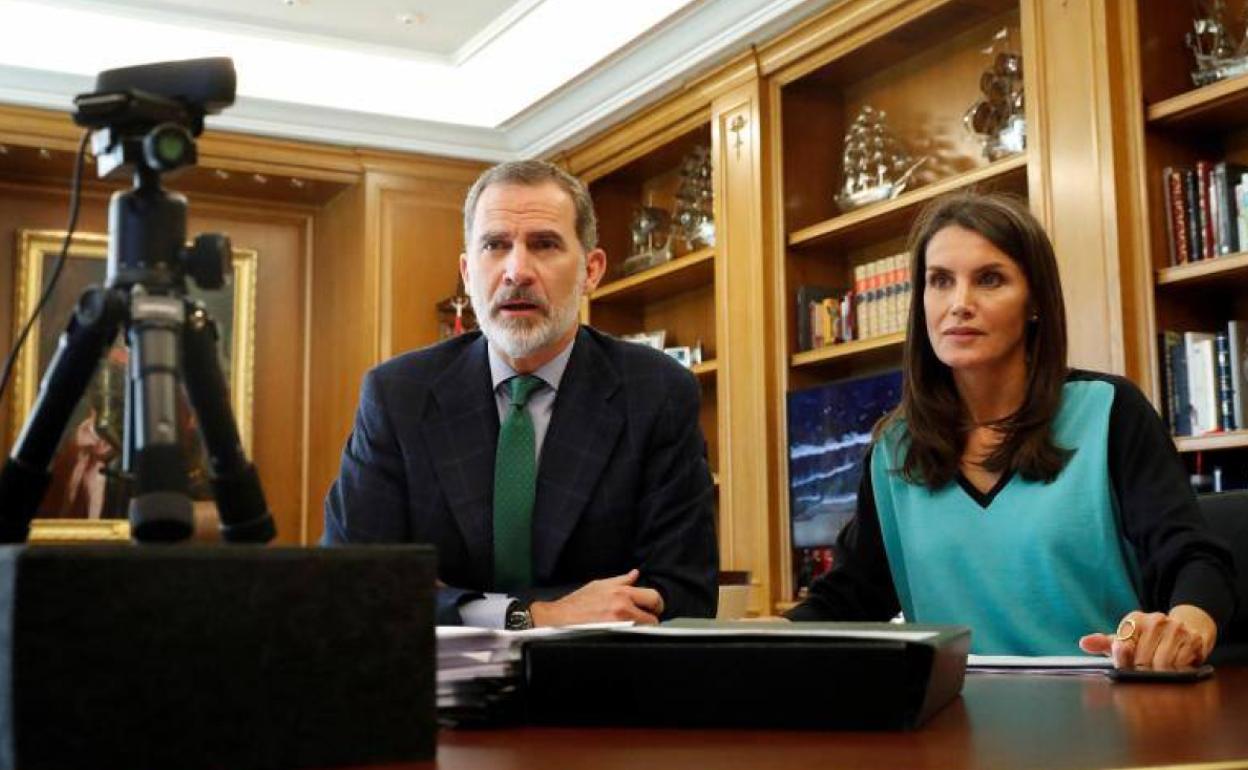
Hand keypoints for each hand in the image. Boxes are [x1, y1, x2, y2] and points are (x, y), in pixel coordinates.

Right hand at [529, 569, 663, 626]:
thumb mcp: (599, 585)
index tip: (653, 609)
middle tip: (644, 620)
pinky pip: (631, 638)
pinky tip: (621, 633)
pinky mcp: (613, 637)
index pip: (654, 598)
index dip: (656, 605)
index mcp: (621, 593)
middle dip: (650, 620)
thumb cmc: (576, 603)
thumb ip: (621, 580)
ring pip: (643, 631)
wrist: (559, 619)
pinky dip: (630, 636)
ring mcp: (619, 625)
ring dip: (640, 629)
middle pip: (653, 619)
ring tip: (629, 627)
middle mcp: (622, 609)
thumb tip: (635, 574)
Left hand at [1078, 605, 1216, 669]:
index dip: (1122, 663)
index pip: (1121, 646)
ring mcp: (1175, 629)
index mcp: (1135, 618)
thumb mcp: (1127, 639)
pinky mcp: (1193, 640)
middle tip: (1145, 674)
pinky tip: (1175, 669)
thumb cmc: (1151, 638)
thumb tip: (1084, 643)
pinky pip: (1181, 666)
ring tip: (1160, 672)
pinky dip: (1177, 673)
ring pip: (1162, 665)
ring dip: (1160, 675)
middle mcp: (1155, 620)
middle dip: (1141, 672)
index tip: (1127, 668)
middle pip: (1141, 660)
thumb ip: (1104, 643)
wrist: (1189, 627)